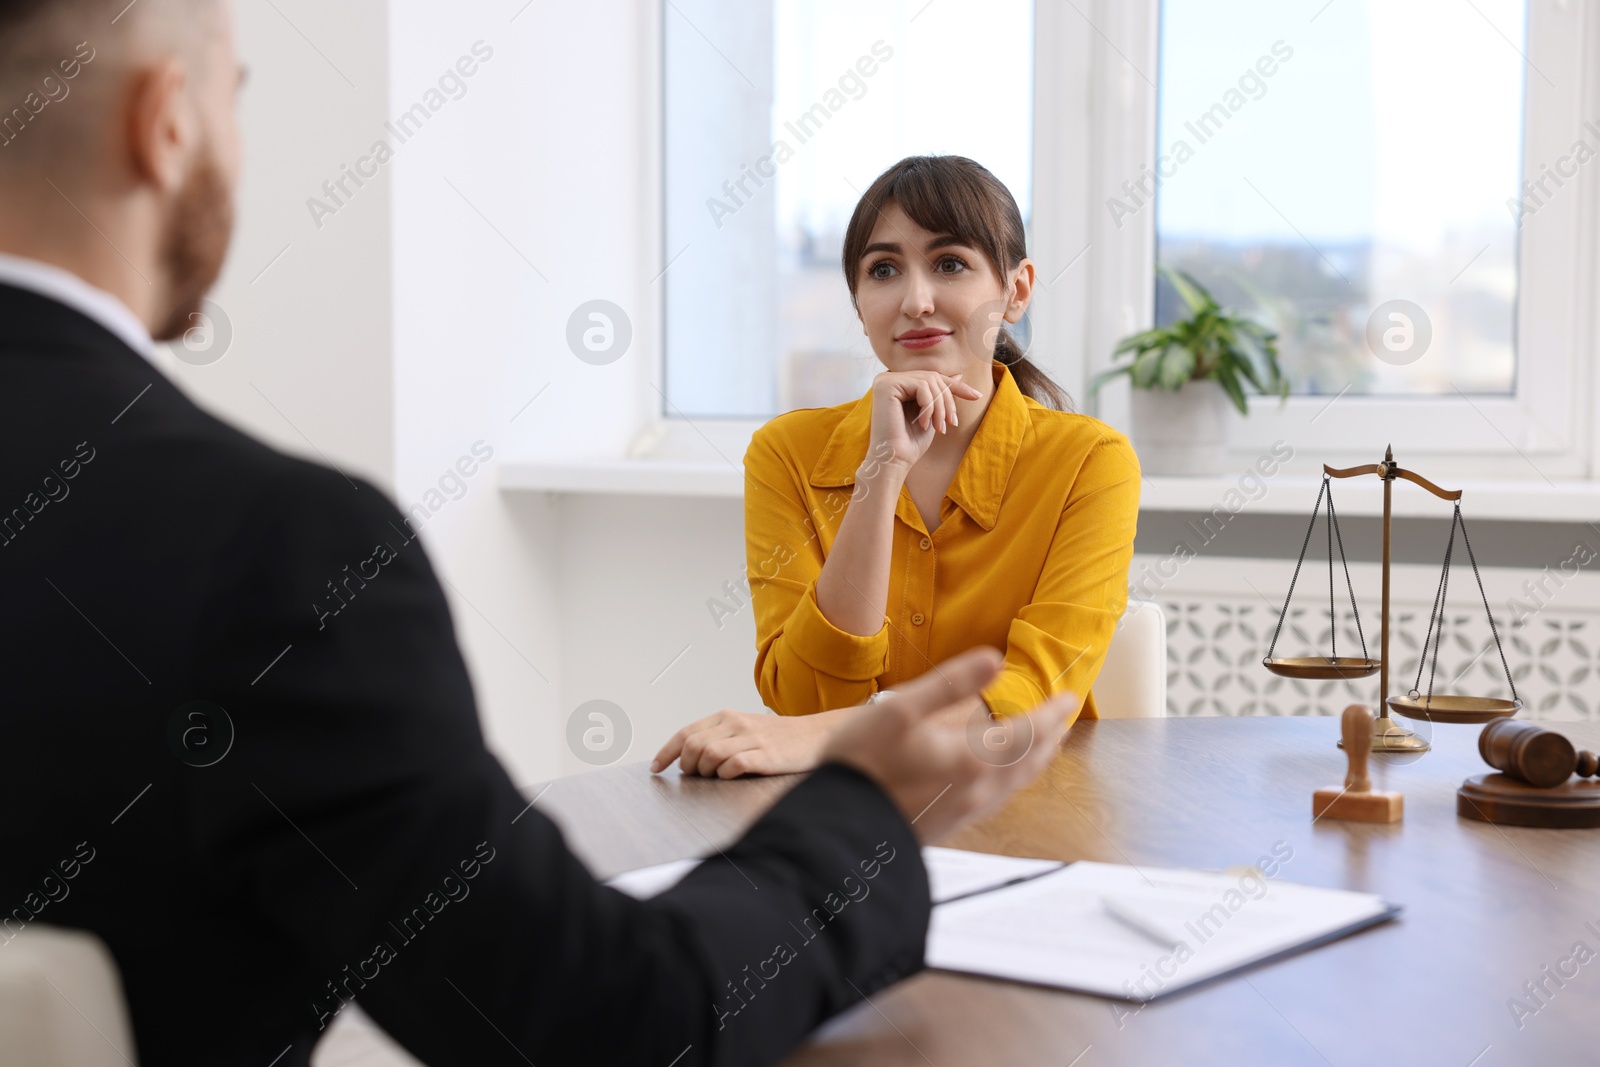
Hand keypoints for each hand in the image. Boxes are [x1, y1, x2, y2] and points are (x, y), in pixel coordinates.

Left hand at [651, 706, 858, 778]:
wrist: (816, 735)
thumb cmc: (778, 736)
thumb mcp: (744, 728)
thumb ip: (718, 737)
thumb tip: (687, 757)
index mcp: (726, 717)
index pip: (686, 733)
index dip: (667, 752)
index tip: (656, 768)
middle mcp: (736, 724)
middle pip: (694, 747)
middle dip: (687, 766)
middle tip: (696, 776)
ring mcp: (751, 739)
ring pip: (710, 756)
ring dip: (705, 772)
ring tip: (715, 777)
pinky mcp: (766, 756)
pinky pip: (734, 766)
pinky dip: (726, 775)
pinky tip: (732, 777)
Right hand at [822, 648, 1073, 843]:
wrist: (837, 830)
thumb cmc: (861, 764)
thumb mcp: (900, 711)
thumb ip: (949, 684)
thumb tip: (994, 659)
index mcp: (972, 758)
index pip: (1028, 732)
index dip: (1050, 713)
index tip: (1069, 698)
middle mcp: (978, 789)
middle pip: (1028, 760)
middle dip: (1049, 737)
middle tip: (1063, 719)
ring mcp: (965, 811)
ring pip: (1015, 783)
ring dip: (1035, 760)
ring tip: (1044, 745)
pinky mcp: (950, 824)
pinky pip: (997, 798)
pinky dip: (1013, 779)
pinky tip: (1000, 776)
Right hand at [868, 370, 983, 469]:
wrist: (894, 461)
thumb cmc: (910, 443)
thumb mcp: (932, 414)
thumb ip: (940, 395)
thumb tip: (958, 374)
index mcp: (898, 384)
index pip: (932, 378)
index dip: (956, 387)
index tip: (977, 396)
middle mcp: (888, 378)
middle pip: (932, 378)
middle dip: (947, 401)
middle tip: (951, 424)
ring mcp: (885, 380)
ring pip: (929, 381)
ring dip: (940, 407)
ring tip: (939, 428)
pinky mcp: (886, 385)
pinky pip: (921, 386)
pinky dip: (929, 407)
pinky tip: (923, 424)